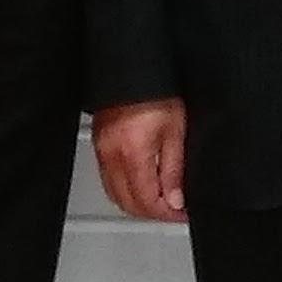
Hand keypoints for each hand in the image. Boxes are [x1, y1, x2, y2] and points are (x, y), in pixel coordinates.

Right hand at [92, 98, 187, 221]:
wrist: (132, 67)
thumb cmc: (156, 91)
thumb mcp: (175, 131)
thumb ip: (174, 170)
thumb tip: (176, 200)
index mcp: (133, 153)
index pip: (148, 202)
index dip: (168, 214)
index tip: (182, 212)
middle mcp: (112, 155)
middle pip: (128, 204)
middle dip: (152, 213)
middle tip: (174, 209)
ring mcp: (102, 151)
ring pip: (115, 195)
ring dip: (137, 203)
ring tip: (160, 198)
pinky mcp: (99, 144)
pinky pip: (108, 179)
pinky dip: (125, 189)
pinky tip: (141, 183)